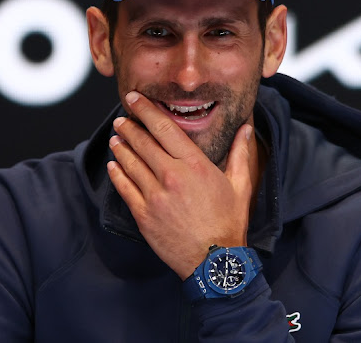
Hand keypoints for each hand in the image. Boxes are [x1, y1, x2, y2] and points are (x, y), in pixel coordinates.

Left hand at [107, 91, 254, 279]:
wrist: (215, 261)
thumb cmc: (229, 223)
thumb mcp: (240, 185)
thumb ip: (239, 153)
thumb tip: (246, 129)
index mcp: (195, 164)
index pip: (164, 128)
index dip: (146, 110)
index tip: (134, 99)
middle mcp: (172, 175)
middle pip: (143, 142)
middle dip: (129, 126)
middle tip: (121, 117)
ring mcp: (155, 196)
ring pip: (130, 163)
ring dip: (121, 147)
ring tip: (116, 137)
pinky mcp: (144, 215)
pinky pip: (125, 188)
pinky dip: (117, 174)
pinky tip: (114, 165)